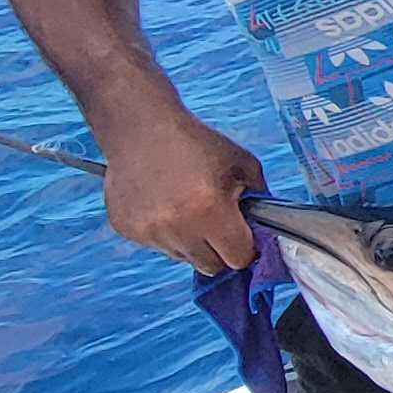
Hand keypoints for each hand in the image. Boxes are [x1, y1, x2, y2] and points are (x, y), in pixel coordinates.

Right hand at [100, 105, 264, 273]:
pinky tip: (164, 204)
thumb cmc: (194, 141)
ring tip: (187, 207)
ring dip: (191, 242)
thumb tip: (266, 227)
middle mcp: (177, 227)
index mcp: (209, 211)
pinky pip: (157, 245)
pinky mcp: (127, 229)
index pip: (238, 258)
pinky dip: (165, 233)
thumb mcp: (242, 163)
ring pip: (183, 257)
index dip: (245, 248)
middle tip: (217, 223)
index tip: (243, 236)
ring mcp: (149, 231)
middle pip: (211, 266)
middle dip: (220, 250)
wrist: (140, 127)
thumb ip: (260, 198)